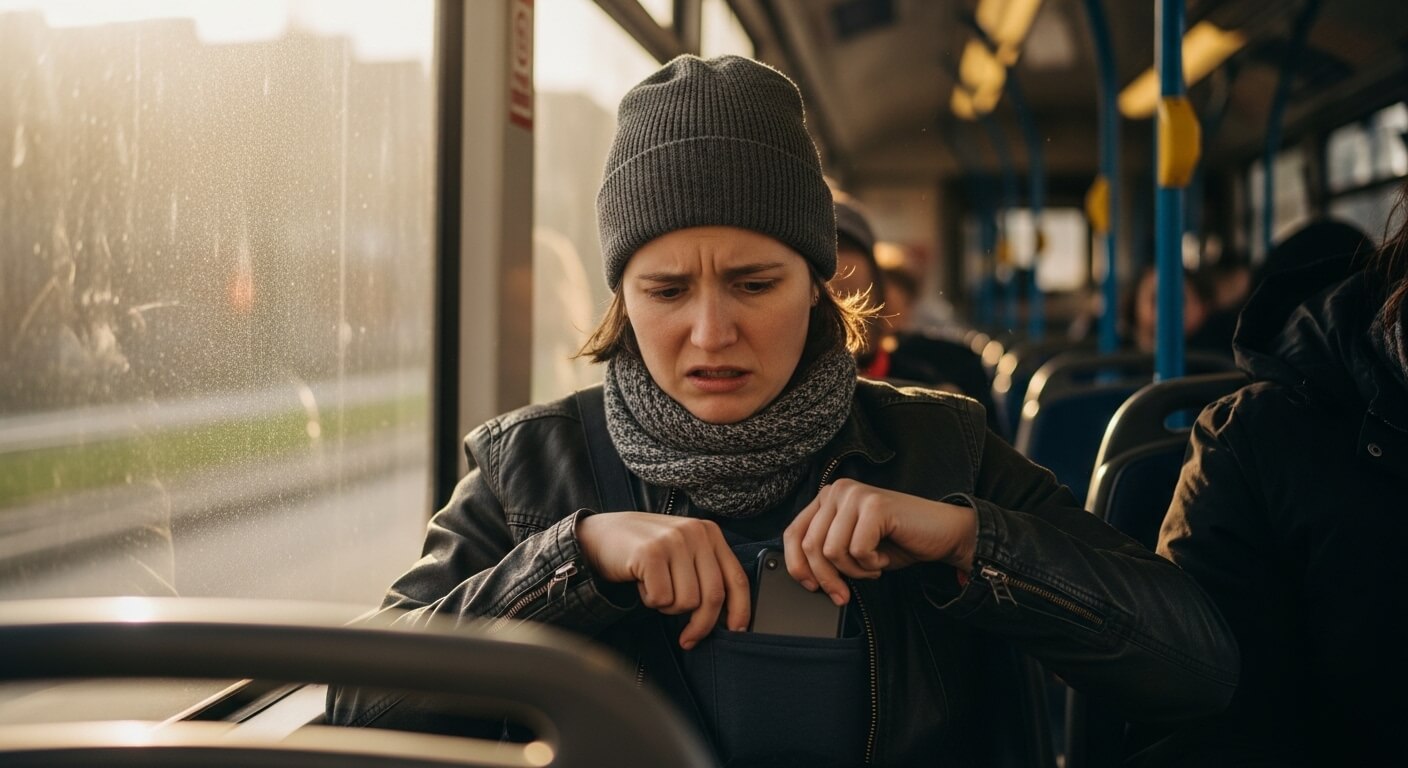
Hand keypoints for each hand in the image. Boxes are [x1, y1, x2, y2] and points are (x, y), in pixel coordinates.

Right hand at [577, 512, 750, 649]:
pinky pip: (661, 598)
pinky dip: (650, 600)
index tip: (736, 632)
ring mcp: (673, 541)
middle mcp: (695, 533)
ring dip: (669, 607)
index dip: (740, 610)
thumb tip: (729, 617)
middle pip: (713, 596)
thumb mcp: (683, 553)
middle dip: (701, 625)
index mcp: (709, 533)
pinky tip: (642, 583)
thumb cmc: (645, 550)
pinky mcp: (650, 553)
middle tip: (687, 638)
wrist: (600, 535)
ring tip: (656, 589)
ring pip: (687, 601)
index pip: (736, 578)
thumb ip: (706, 573)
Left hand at [782, 479, 977, 605]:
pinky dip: (871, 565)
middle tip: (844, 594)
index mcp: (827, 498)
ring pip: (832, 551)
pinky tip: (883, 559)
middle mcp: (838, 490)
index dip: (796, 566)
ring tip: (872, 567)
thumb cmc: (897, 542)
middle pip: (810, 546)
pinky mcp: (875, 506)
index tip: (811, 587)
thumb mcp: (851, 546)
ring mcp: (856, 495)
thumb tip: (802, 574)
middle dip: (827, 578)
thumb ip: (825, 550)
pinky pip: (858, 550)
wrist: (942, 534)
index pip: (793, 533)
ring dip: (854, 571)